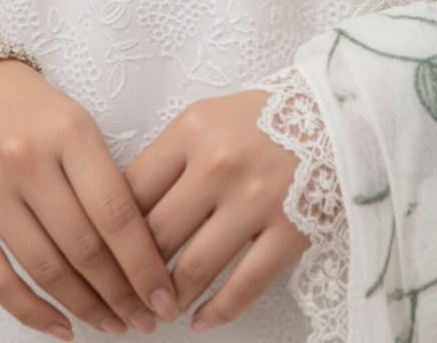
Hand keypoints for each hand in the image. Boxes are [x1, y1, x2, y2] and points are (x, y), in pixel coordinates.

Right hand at [0, 58, 179, 337]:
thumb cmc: (26, 108)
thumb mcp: (74, 122)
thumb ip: (103, 177)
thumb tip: (142, 252)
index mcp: (68, 131)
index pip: (116, 212)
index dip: (145, 265)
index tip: (165, 296)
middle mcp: (27, 158)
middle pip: (84, 247)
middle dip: (122, 294)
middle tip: (145, 319)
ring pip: (45, 268)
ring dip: (85, 308)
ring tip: (112, 324)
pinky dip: (32, 311)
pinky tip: (61, 326)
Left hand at [122, 90, 309, 331]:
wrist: (336, 115)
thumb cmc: (261, 118)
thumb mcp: (206, 118)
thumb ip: (169, 158)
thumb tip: (127, 212)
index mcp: (191, 131)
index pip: (132, 189)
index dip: (109, 231)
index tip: (100, 256)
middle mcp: (218, 165)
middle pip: (157, 234)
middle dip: (133, 274)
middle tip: (123, 296)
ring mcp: (255, 200)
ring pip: (194, 267)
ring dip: (169, 298)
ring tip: (157, 311)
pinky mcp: (290, 230)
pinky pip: (246, 284)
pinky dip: (218, 311)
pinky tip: (200, 322)